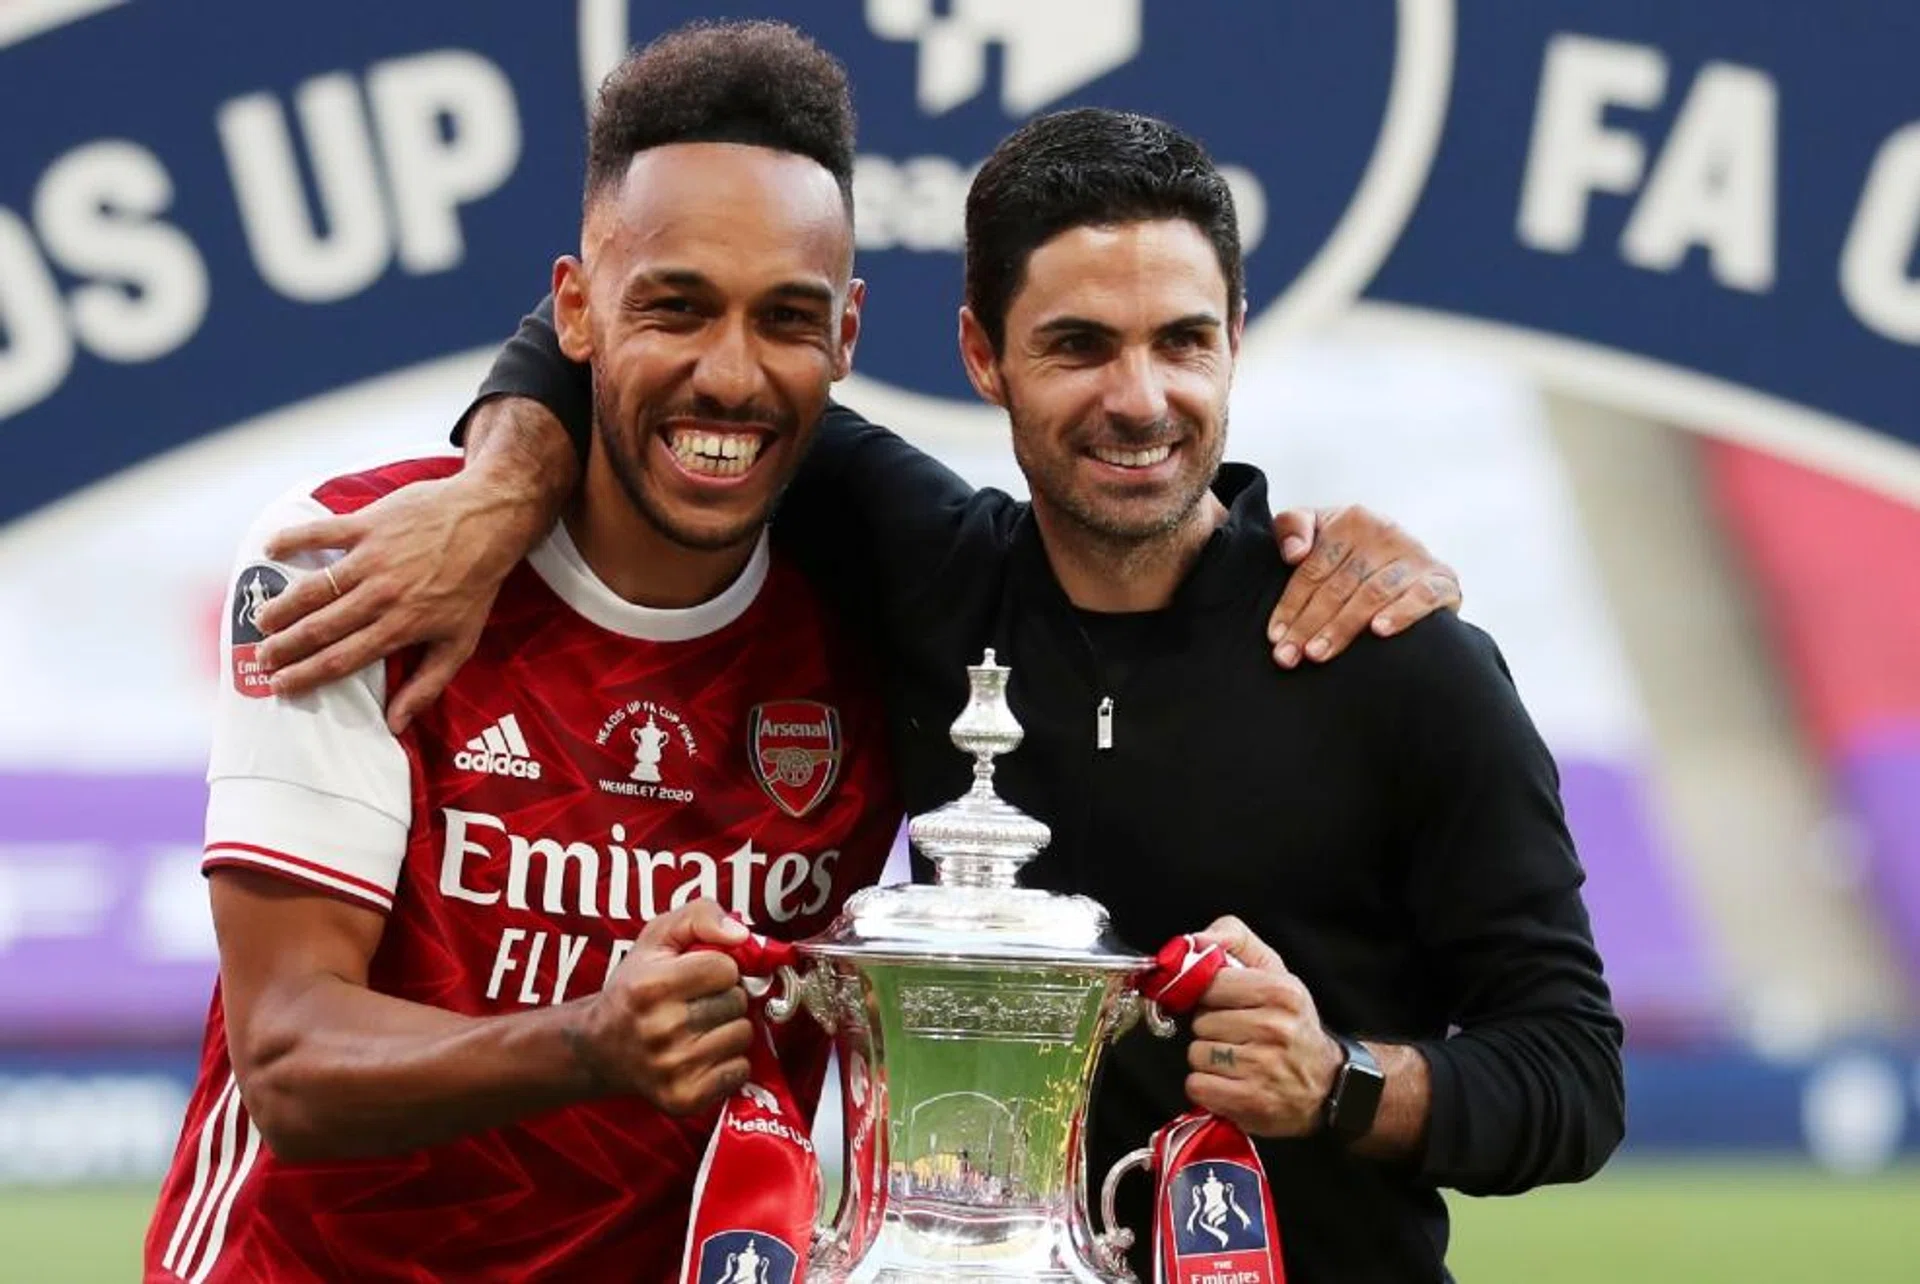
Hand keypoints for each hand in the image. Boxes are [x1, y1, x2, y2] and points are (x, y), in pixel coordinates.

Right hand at [254, 471, 545, 732]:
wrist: (489, 520)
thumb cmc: (475, 584)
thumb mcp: (461, 642)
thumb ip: (427, 685)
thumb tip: (396, 724)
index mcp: (401, 626)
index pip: (343, 659)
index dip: (307, 675)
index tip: (280, 687)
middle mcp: (382, 595)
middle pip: (321, 628)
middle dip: (285, 647)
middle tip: (261, 658)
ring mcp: (373, 558)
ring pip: (314, 587)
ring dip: (283, 605)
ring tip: (261, 620)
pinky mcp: (368, 524)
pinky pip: (321, 533)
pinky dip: (292, 540)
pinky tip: (270, 550)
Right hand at [572, 901, 754, 1115]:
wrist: (601, 1048)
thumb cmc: (636, 986)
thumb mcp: (657, 936)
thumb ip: (701, 916)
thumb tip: (741, 935)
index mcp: (650, 986)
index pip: (725, 968)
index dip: (718, 967)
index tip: (697, 974)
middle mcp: (659, 1029)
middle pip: (736, 1001)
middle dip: (725, 996)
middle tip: (697, 1002)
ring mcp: (672, 1068)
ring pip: (742, 1035)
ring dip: (729, 1028)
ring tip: (699, 1027)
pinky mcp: (684, 1098)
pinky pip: (740, 1070)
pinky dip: (729, 1061)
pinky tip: (702, 1054)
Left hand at [1183, 915, 1342, 1138]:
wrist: (1329, 1085)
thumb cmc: (1292, 1024)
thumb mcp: (1274, 971)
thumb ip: (1234, 940)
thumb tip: (1195, 939)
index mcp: (1281, 991)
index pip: (1210, 984)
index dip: (1209, 996)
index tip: (1223, 1004)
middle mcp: (1275, 1028)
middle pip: (1201, 1022)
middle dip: (1211, 1030)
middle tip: (1238, 1036)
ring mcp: (1264, 1068)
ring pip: (1197, 1054)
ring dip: (1209, 1060)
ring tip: (1237, 1060)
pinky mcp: (1252, 1102)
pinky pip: (1198, 1086)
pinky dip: (1208, 1087)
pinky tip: (1231, 1083)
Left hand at [1267, 505, 1462, 668]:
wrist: (1410, 563)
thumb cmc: (1351, 552)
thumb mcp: (1319, 529)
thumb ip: (1292, 527)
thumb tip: (1293, 552)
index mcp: (1351, 520)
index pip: (1313, 568)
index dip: (1290, 603)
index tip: (1275, 636)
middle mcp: (1384, 533)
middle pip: (1338, 585)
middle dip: (1309, 624)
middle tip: (1289, 656)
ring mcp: (1415, 556)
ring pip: (1372, 594)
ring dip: (1343, 626)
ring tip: (1318, 653)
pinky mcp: (1442, 579)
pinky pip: (1421, 596)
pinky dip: (1400, 613)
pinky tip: (1379, 631)